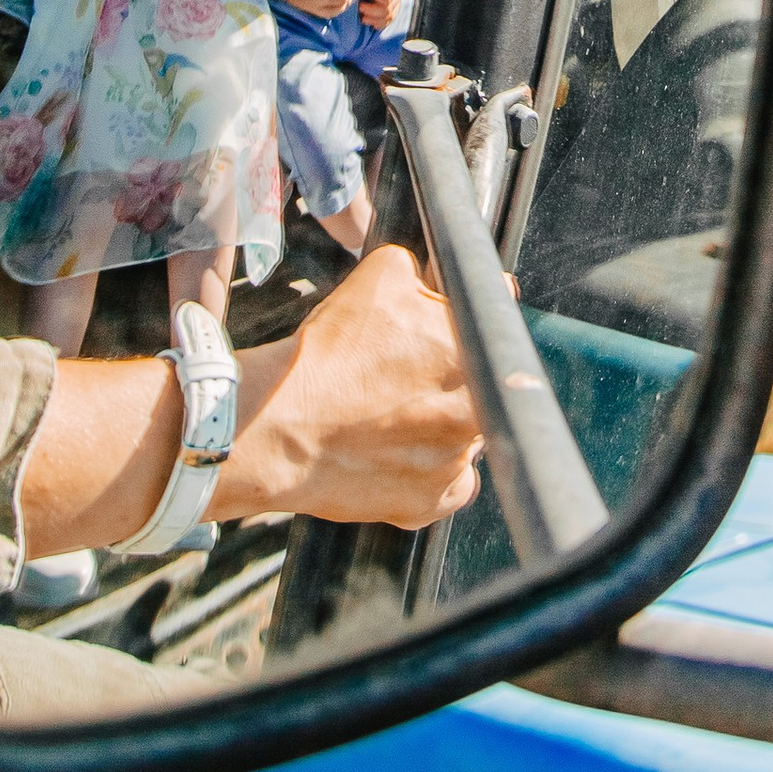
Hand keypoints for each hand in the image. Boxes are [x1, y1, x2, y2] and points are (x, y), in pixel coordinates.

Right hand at [223, 246, 482, 529]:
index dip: (461, 321)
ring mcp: (459, 459)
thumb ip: (427, 271)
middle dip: (448, 374)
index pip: (493, 322)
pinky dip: (426, 468)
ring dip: (436, 421)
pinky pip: (447, 480)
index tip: (440, 330)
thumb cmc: (326, 356)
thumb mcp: (380, 278)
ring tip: (385, 415)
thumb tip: (445, 273)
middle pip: (479, 383)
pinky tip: (390, 451)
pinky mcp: (436, 501)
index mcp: (475, 351)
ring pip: (462, 432)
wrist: (279, 427)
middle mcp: (478, 410)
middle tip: (402, 376)